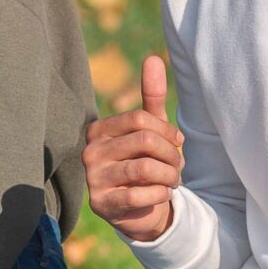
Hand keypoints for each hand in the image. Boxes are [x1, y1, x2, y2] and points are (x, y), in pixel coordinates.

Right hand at [83, 55, 182, 242]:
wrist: (138, 210)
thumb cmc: (144, 162)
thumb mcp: (151, 129)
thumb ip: (151, 95)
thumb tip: (153, 58)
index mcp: (98, 130)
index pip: (140, 119)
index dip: (168, 132)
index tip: (177, 143)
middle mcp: (90, 152)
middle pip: (145, 141)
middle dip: (171, 155)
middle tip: (177, 166)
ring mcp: (92, 179)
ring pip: (144, 169)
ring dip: (169, 176)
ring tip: (172, 181)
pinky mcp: (101, 205)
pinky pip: (140, 195)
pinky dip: (160, 195)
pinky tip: (161, 195)